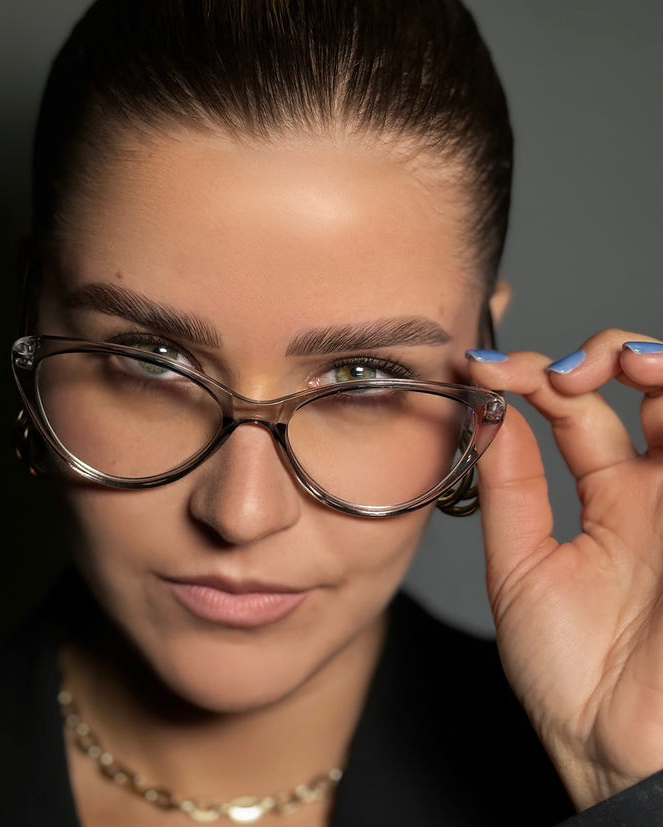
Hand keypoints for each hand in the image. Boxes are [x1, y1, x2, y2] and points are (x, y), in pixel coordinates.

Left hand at [466, 330, 662, 810]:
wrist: (618, 748)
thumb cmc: (572, 673)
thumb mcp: (522, 567)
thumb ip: (512, 489)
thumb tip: (489, 415)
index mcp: (612, 501)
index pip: (577, 412)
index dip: (531, 380)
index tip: (478, 368)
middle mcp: (662, 492)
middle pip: (650, 390)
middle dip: (605, 357)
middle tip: (559, 374)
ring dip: (656, 366)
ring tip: (619, 368)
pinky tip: (657, 391)